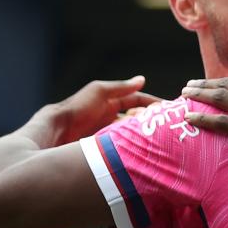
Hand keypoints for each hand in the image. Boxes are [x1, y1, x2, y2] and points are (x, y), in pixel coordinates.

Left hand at [44, 77, 159, 145]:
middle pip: (138, 118)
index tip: (168, 110)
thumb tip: (141, 80)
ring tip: (158, 138)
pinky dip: (135, 145)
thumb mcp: (100, 91)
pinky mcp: (108, 146)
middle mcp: (112, 117)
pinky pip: (127, 144)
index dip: (152, 104)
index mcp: (112, 102)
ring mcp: (111, 132)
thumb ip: (121, 87)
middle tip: (167, 125)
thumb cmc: (78, 107)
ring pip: (134, 132)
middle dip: (151, 120)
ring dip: (144, 134)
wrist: (59, 131)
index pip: (138, 101)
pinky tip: (143, 148)